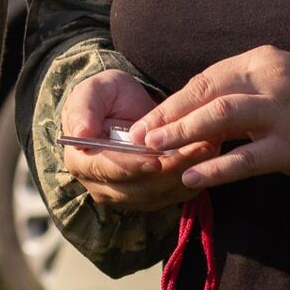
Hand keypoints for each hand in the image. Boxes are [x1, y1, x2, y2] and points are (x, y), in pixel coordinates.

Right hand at [59, 70, 212, 213]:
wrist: (125, 106)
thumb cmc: (106, 95)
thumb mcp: (92, 91)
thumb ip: (83, 110)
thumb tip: (80, 134)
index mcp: (81, 161)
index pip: (106, 170)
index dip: (131, 166)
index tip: (154, 159)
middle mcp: (101, 186)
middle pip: (138, 189)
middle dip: (169, 170)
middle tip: (196, 149)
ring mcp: (126, 195)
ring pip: (159, 195)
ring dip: (186, 174)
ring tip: (208, 149)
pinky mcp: (150, 197)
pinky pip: (173, 196)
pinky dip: (193, 180)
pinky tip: (209, 160)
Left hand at [130, 45, 289, 190]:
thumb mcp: (274, 83)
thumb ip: (236, 92)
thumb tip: (184, 112)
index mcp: (262, 61)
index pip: (206, 80)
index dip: (172, 102)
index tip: (146, 120)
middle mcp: (271, 81)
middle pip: (208, 94)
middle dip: (169, 117)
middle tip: (141, 137)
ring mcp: (284, 114)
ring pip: (222, 118)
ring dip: (184, 134)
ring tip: (158, 151)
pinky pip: (246, 159)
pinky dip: (215, 168)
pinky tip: (192, 177)